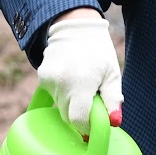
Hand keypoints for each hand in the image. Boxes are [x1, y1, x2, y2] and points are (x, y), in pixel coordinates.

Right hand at [39, 9, 123, 131]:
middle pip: (68, 116)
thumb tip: (114, 123)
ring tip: (81, 84)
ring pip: (60, 106)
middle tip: (92, 100)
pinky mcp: (42, 77)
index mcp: (82, 82)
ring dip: (71, 103)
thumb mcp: (112, 74)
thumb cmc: (99, 52)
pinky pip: (53, 96)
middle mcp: (62, 83)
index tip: (94, 125)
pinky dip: (62, 93)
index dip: (86, 127)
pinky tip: (70, 78)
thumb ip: (113, 99)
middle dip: (80, 114)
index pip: (78, 119)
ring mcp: (49, 80)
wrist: (75, 27)